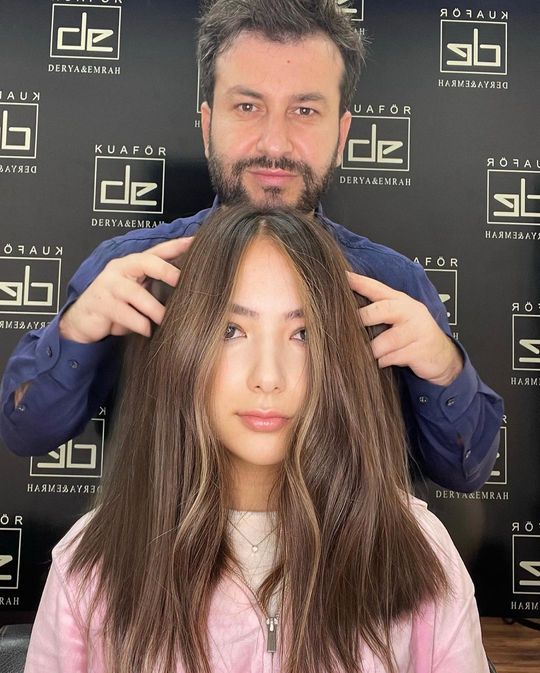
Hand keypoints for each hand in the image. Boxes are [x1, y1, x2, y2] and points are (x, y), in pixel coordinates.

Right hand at [59, 237, 192, 342]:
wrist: (83, 321)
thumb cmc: (117, 306)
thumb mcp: (139, 294)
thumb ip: (158, 289)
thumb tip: (190, 291)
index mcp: (133, 264)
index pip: (158, 250)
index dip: (176, 245)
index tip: (196, 241)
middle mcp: (121, 269)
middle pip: (145, 262)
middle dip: (166, 270)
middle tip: (181, 282)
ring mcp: (109, 285)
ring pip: (136, 293)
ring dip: (155, 309)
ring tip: (167, 320)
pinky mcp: (101, 303)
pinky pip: (124, 313)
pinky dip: (139, 324)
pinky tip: (147, 331)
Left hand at [347, 272, 462, 386]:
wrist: (442, 356)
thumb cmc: (412, 335)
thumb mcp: (397, 318)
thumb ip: (376, 311)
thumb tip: (345, 311)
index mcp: (400, 300)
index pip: (376, 288)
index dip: (359, 282)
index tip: (342, 277)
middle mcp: (409, 311)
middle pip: (381, 310)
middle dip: (364, 318)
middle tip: (349, 327)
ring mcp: (417, 330)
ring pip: (385, 341)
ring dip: (374, 350)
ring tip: (373, 352)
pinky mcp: (421, 350)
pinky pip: (393, 357)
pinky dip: (384, 361)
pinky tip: (384, 361)